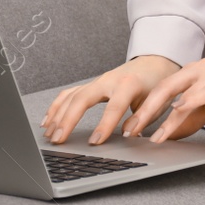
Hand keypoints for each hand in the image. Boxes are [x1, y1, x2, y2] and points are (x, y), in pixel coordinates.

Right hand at [40, 54, 181, 145]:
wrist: (155, 62)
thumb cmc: (157, 83)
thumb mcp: (156, 101)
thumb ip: (143, 118)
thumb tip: (130, 135)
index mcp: (128, 84)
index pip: (114, 106)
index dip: (104, 125)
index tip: (95, 142)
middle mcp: (109, 80)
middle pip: (83, 98)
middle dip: (68, 120)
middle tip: (59, 140)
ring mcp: (98, 81)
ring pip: (72, 96)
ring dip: (58, 116)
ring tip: (49, 135)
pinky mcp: (92, 84)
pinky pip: (70, 94)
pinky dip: (57, 106)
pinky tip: (48, 120)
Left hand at [124, 43, 204, 142]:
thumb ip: (194, 116)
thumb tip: (172, 133)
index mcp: (194, 73)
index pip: (162, 90)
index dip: (145, 109)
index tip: (130, 127)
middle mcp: (199, 69)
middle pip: (164, 88)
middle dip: (145, 112)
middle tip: (131, 131)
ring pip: (181, 92)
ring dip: (164, 115)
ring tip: (152, 133)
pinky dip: (190, 100)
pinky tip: (179, 110)